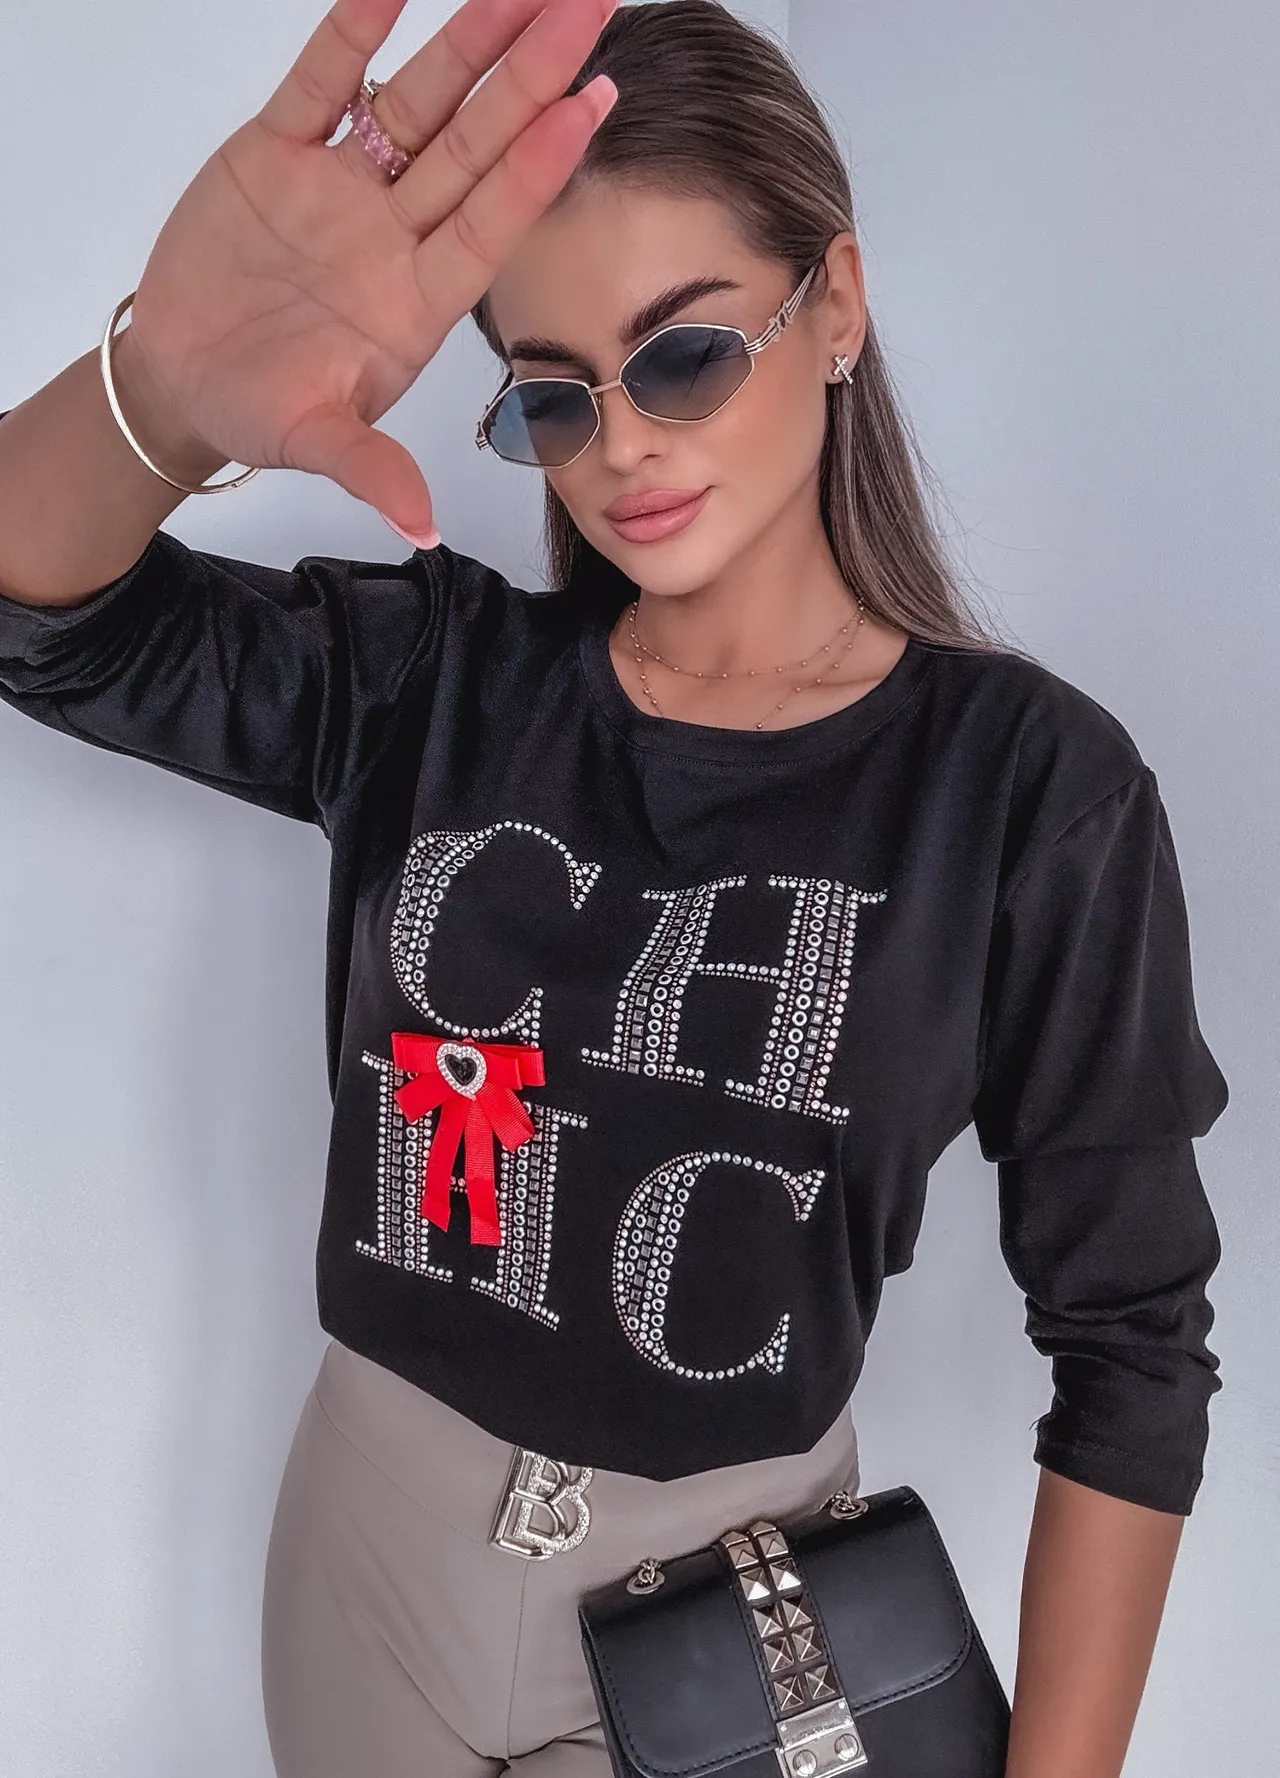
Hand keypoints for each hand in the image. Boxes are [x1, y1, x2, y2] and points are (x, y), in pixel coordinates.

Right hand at [116, 0, 618, 533]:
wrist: (180, 379)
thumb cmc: (255, 408)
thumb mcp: (315, 441)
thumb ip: (370, 471)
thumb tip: (420, 530)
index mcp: (416, 300)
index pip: (492, 221)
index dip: (540, 165)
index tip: (593, 105)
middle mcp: (393, 235)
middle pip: (476, 143)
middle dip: (532, 76)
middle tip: (592, 8)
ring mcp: (341, 189)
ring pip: (417, 101)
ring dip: (468, 41)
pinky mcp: (275, 153)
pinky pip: (320, 81)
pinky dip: (353, 33)